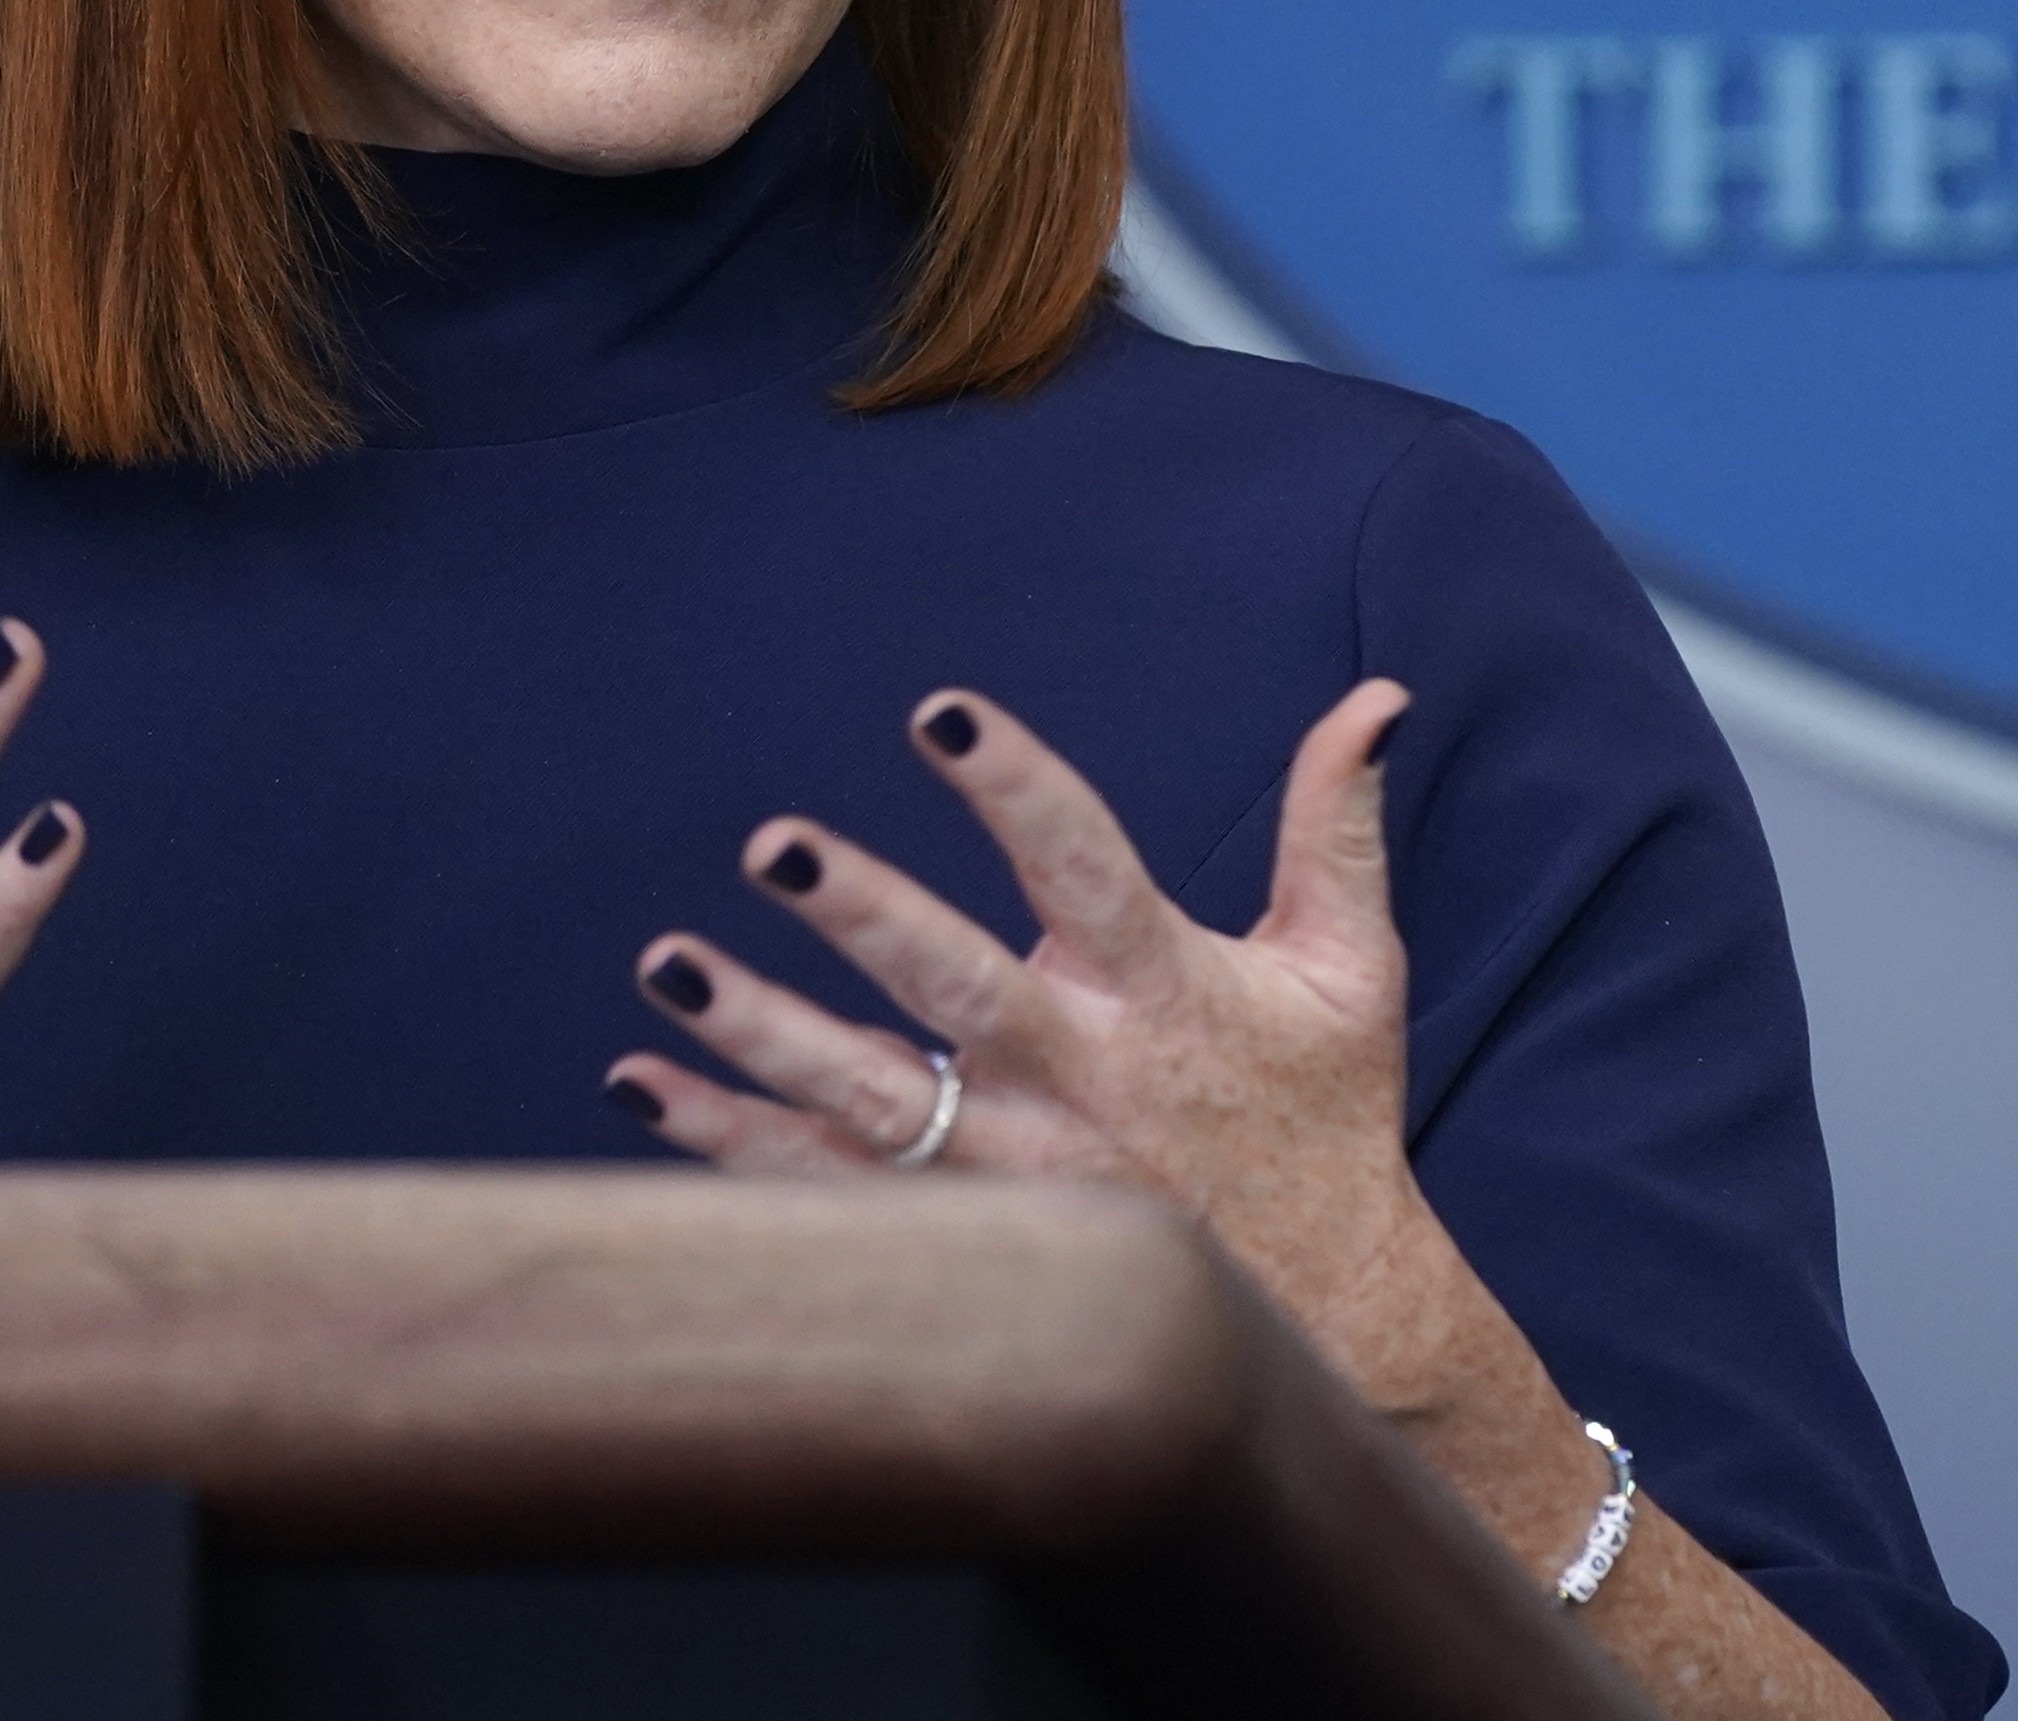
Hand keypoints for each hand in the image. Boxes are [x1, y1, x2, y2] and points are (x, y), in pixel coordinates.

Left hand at [617, 679, 1892, 1716]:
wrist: (1327, 1319)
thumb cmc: (1326, 1117)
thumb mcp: (1352, 969)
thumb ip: (1340, 828)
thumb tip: (1377, 697)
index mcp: (1169, 990)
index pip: (1085, 865)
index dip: (1016, 785)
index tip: (941, 711)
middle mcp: (1083, 1079)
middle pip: (959, 989)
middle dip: (868, 915)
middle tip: (777, 846)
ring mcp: (1013, 1172)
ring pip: (870, 1101)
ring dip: (763, 1036)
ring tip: (670, 964)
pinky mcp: (964, 1239)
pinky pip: (822, 1190)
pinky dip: (726, 1144)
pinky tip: (640, 1084)